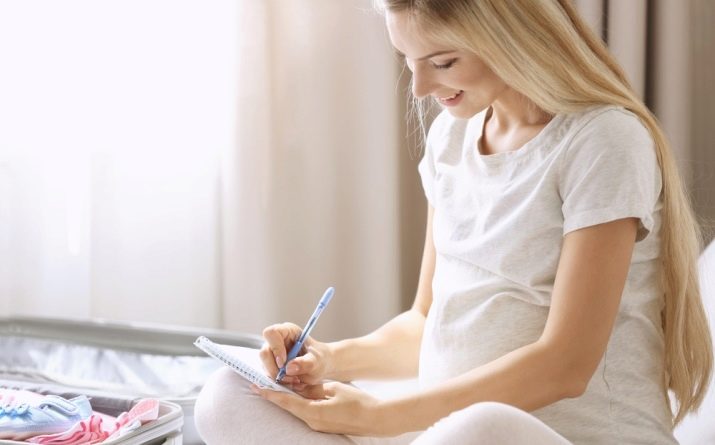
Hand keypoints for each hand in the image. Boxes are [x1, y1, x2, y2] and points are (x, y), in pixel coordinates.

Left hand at [251, 381, 390, 435]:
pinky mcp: (323, 425)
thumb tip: (300, 386)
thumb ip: (314, 388)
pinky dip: (300, 403)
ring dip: (289, 398)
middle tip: (262, 385)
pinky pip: (307, 412)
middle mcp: (313, 422)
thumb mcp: (334, 389)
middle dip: (277, 395)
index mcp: (314, 412)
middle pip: (290, 406)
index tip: (257, 387)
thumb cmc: (358, 403)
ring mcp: (318, 426)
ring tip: (279, 386)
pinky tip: (299, 394)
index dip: (271, 394)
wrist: (376, 419)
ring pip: (298, 409)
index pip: (287, 402)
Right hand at [259, 322, 333, 389]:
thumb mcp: (317, 361)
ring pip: (265, 366)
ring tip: (296, 381)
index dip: (275, 348)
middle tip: (291, 378)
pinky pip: (268, 375)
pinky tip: (293, 382)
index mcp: (287, 331)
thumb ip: (305, 363)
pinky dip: (280, 382)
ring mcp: (272, 353)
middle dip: (275, 369)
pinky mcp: (271, 365)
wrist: (321, 367)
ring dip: (279, 378)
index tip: (284, 363)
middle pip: (264, 353)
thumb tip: (289, 368)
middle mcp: (276, 341)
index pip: (271, 333)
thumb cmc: (320, 359)